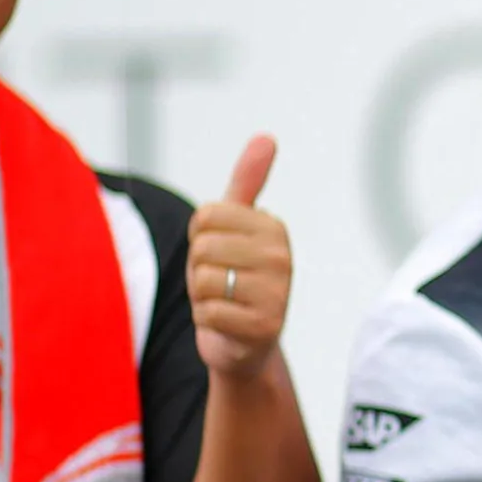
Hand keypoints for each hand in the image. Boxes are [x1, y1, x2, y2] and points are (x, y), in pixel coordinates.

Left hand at [190, 136, 293, 379]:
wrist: (245, 344)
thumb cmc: (236, 280)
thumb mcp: (237, 227)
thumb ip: (248, 182)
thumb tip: (266, 137)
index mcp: (273, 227)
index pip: (206, 216)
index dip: (199, 238)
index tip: (221, 254)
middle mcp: (281, 257)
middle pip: (203, 248)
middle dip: (200, 270)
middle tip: (221, 284)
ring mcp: (277, 293)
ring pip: (204, 280)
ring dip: (202, 298)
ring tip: (224, 303)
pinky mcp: (266, 326)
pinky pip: (209, 313)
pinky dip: (208, 322)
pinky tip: (227, 325)